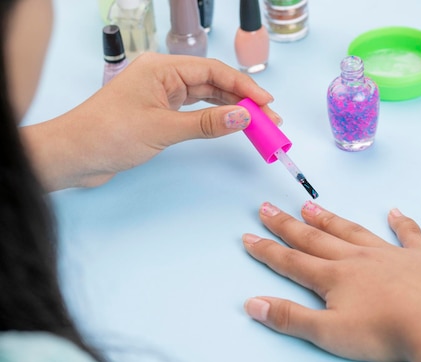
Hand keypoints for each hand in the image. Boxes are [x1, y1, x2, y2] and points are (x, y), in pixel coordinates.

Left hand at [21, 53, 278, 189]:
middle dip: (242, 100)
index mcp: (162, 68)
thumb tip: (243, 117)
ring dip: (231, 109)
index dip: (243, 87)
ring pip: (206, 97)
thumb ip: (206, 124)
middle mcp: (163, 76)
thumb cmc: (108, 135)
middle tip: (268, 119)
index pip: (213, 71)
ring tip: (256, 124)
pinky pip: (194, 110)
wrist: (74, 155)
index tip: (266, 103)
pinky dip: (214, 118)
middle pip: (213, 83)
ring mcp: (161, 94)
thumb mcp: (163, 129)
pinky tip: (230, 124)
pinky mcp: (159, 112)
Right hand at [241, 201, 420, 361]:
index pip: (292, 261)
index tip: (249, 237)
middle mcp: (358, 258)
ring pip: (353, 231)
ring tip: (310, 206)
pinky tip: (394, 212)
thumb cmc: (384, 332)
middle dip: (289, 225)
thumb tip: (252, 303)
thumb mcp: (329, 333)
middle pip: (316, 238)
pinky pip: (409, 234)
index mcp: (335, 277)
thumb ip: (290, 318)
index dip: (268, 250)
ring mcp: (391, 253)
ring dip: (330, 219)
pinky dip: (401, 223)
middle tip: (268, 207)